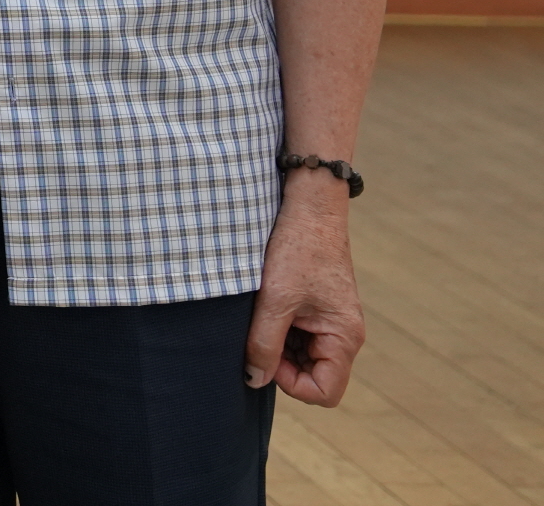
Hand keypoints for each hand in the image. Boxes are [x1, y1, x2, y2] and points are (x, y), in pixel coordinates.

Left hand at [248, 179, 363, 404]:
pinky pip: (296, 334)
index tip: (266, 355)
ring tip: (261, 312)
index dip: (291, 384)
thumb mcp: (275, 299)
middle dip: (280, 362)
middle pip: (311, 375)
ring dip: (276, 342)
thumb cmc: (297, 249)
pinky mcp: (316, 308)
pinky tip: (264, 304)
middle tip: (258, 330)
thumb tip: (255, 379)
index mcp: (344, 337)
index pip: (324, 392)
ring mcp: (329, 322)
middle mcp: (342, 334)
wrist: (308, 206)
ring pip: (300, 355)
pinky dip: (277, 326)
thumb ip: (264, 343)